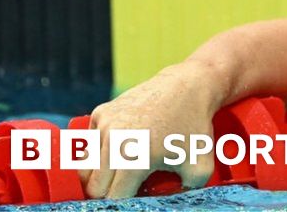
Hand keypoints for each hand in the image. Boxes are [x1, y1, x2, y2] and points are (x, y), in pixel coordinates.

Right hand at [80, 62, 223, 198]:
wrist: (190, 87)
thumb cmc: (196, 129)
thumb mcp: (200, 169)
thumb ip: (180, 195)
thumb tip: (157, 204)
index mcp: (133, 160)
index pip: (112, 198)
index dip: (124, 202)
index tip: (137, 196)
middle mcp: (112, 142)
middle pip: (93, 187)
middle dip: (110, 192)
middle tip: (130, 185)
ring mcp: (103, 125)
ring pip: (86, 167)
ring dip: (102, 173)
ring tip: (125, 168)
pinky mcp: (100, 113)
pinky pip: (90, 144)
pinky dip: (102, 150)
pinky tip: (125, 144)